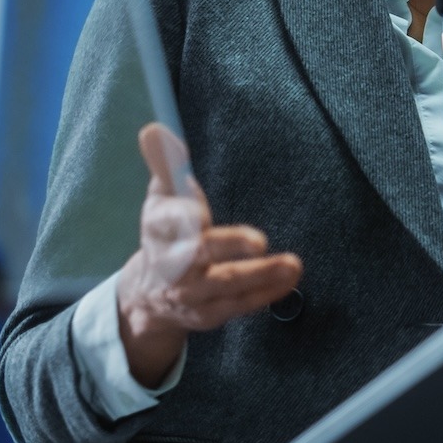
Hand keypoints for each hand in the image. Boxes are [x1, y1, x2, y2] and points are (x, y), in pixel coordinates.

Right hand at [115, 123, 302, 387]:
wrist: (148, 295)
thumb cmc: (165, 234)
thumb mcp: (161, 197)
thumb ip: (166, 163)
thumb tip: (154, 129)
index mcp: (159, 229)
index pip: (167, 221)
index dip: (182, 217)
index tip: (198, 213)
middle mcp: (171, 264)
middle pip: (199, 255)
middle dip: (228, 247)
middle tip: (259, 240)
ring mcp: (191, 292)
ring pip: (227, 283)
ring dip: (261, 274)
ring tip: (293, 264)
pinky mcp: (210, 314)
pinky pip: (240, 304)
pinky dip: (267, 292)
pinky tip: (291, 278)